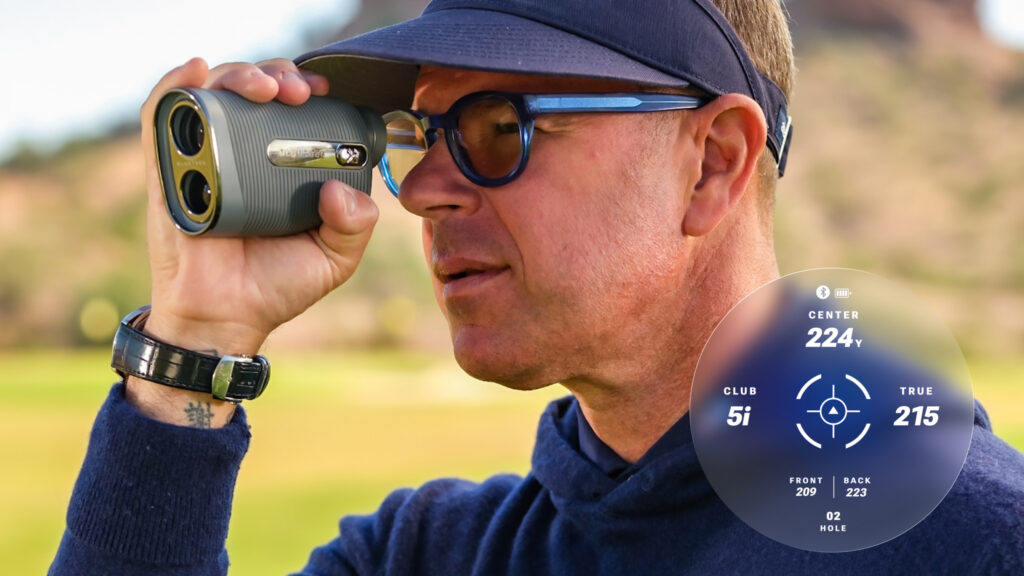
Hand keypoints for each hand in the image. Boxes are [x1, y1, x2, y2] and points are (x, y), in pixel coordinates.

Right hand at [130, 58, 378, 425]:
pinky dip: (174, 87)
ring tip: (263, 88)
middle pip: (255, 92)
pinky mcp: (167, 170)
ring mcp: (204, 158)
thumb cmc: (277, 286)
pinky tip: (196, 72)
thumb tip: (340, 188)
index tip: (322, 91)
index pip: (292, 109)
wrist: (225, 318)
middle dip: (277, 76)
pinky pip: (161, 117)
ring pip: (214, 94)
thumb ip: (355, 224)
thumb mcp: (334, 257)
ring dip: (238, 75)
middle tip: (296, 92)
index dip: (307, 88)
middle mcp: (243, 155)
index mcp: (282, 167)